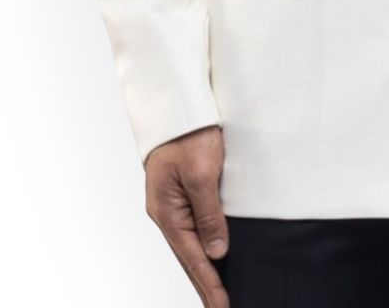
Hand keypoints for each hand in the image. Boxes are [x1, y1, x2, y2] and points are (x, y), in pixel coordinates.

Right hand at [145, 125, 229, 306]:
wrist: (177, 102)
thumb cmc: (189, 133)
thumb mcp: (202, 173)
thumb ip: (209, 214)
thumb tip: (216, 252)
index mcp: (166, 211)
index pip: (192, 259)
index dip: (210, 286)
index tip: (223, 307)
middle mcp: (165, 212)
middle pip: (187, 257)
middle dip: (205, 284)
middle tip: (221, 307)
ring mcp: (170, 203)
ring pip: (189, 244)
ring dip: (203, 268)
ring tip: (217, 291)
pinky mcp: (179, 191)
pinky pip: (191, 226)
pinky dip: (201, 246)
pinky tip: (211, 255)